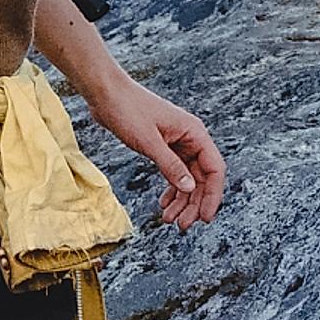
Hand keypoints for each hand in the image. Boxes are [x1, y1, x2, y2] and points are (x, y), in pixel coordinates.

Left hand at [114, 82, 234, 228]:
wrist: (105, 93)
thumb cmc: (127, 109)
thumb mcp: (149, 141)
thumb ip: (170, 166)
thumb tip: (190, 189)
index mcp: (194, 133)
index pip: (214, 169)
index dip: (212, 196)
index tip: (205, 218)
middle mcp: (190, 138)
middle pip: (202, 177)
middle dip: (194, 203)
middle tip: (181, 225)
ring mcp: (177, 143)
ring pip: (187, 178)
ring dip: (182, 200)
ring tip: (169, 220)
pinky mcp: (163, 146)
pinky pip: (174, 172)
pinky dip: (171, 189)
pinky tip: (164, 204)